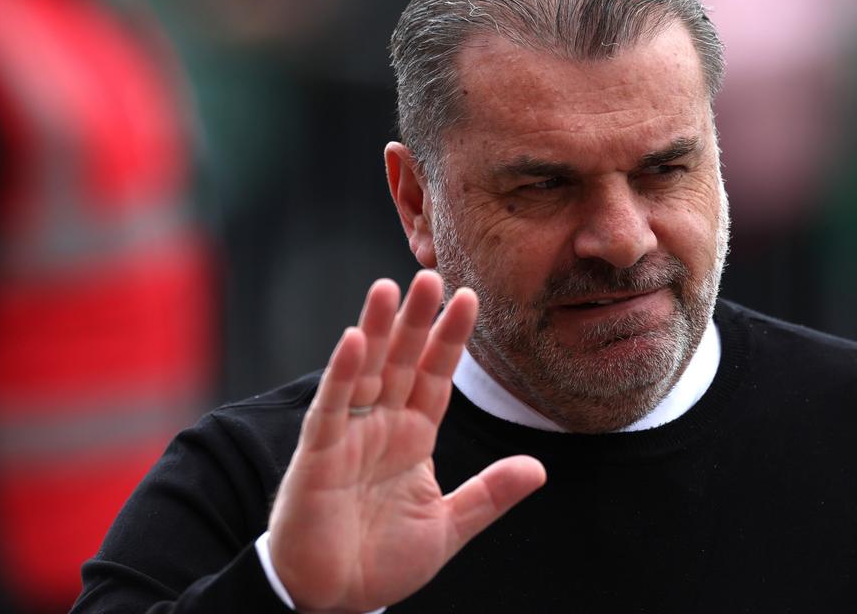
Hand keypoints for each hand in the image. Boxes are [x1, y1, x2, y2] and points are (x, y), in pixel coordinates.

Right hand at [268, 270, 546, 611]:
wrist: (332, 600)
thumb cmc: (381, 561)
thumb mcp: (448, 526)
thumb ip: (489, 494)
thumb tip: (538, 469)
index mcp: (412, 438)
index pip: (436, 378)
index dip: (450, 340)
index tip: (470, 299)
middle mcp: (380, 427)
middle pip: (402, 362)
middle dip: (417, 320)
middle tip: (432, 275)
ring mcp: (348, 435)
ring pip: (366, 371)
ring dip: (378, 330)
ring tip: (391, 287)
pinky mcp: (318, 454)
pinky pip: (332, 406)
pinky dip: (343, 373)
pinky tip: (355, 338)